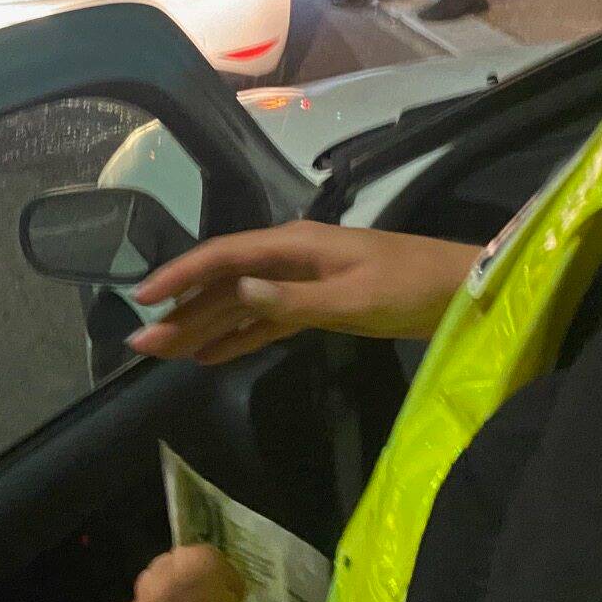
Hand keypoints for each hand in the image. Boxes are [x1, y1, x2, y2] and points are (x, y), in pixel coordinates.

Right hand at [126, 222, 480, 363]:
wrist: (462, 288)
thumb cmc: (412, 286)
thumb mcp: (354, 297)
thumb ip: (294, 299)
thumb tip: (237, 291)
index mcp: (293, 245)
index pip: (223, 258)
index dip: (180, 275)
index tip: (142, 297)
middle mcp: (288, 258)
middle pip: (222, 284)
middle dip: (180, 311)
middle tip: (140, 342)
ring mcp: (300, 282)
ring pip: (239, 305)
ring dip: (201, 327)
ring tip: (162, 352)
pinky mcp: (316, 305)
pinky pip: (264, 322)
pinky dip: (236, 337)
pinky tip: (209, 355)